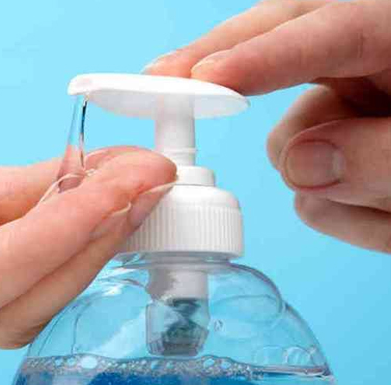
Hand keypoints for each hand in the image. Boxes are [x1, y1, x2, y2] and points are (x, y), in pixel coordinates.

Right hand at [0, 37, 174, 348]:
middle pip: (11, 289)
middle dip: (88, 241)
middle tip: (151, 187)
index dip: (42, 250)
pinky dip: (52, 186)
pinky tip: (93, 165)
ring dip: (84, 215)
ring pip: (19, 250)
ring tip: (141, 172)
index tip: (110, 199)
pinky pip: (4, 204)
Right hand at [143, 0, 390, 252]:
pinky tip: (384, 216)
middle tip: (158, 80)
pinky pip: (310, 186)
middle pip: (276, 41)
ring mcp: (354, 109)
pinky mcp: (342, 150)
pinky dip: (339, 211)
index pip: (329, 26)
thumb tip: (299, 166)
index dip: (262, 52)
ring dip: (325, 183)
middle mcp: (372, 65)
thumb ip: (381, 155)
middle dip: (220, 65)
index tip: (204, 79)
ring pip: (293, 141)